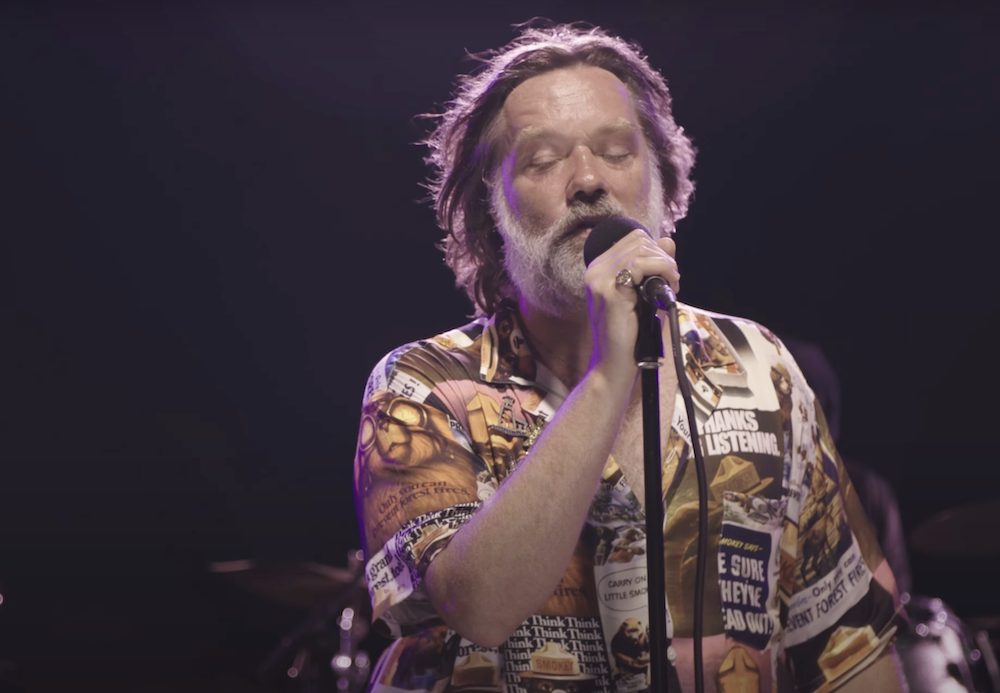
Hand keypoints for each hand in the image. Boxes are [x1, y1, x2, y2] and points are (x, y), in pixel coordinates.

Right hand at [583, 229, 679, 378]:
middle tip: (672, 281)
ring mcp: (600, 280)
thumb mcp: (645, 293)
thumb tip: (667, 240)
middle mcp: (595, 270)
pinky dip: (662, 270)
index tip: (667, 273)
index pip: (632, 239)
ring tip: (672, 284)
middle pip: (638, 240)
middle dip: (663, 257)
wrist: (615, 363)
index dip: (656, 250)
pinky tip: (669, 286)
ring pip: (641, 249)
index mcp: (599, 269)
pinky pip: (641, 265)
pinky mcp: (610, 292)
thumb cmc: (630, 333)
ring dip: (665, 264)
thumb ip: (655, 265)